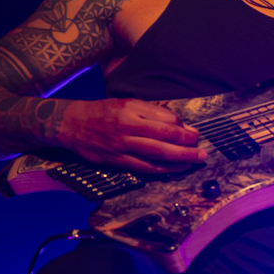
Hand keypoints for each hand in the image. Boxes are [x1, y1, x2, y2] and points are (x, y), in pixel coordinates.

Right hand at [54, 98, 202, 172]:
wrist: (71, 123)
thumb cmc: (104, 112)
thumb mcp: (127, 103)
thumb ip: (152, 112)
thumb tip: (180, 125)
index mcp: (130, 108)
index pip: (165, 119)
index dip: (183, 127)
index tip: (193, 132)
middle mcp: (126, 126)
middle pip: (164, 136)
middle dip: (187, 144)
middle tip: (202, 149)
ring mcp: (121, 145)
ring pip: (157, 153)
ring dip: (180, 158)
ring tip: (196, 160)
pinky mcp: (116, 160)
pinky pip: (144, 167)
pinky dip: (163, 170)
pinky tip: (177, 169)